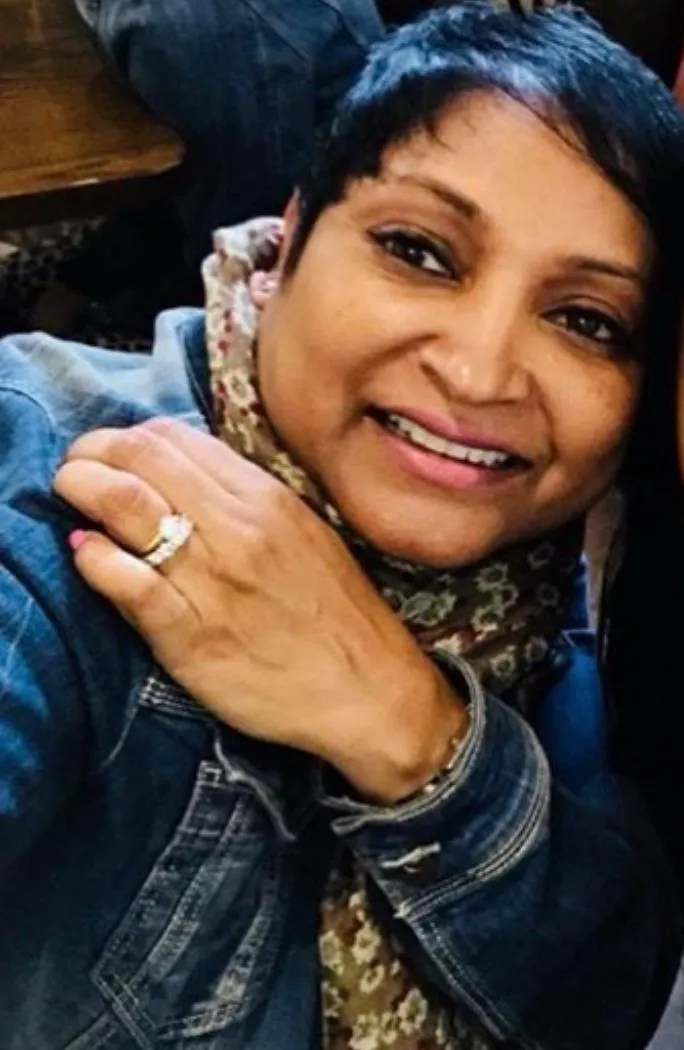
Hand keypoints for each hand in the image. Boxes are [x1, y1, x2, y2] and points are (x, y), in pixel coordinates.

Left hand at [53, 419, 467, 801]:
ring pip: (127, 506)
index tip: (112, 456)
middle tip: (78, 473)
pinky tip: (87, 555)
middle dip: (92, 454)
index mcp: (265, 498)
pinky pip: (129, 583)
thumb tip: (175, 479)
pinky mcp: (193, 635)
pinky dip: (96, 560)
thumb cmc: (334, 613)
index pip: (173, 437)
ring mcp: (214, 581)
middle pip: (141, 457)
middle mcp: (238, 528)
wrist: (370, 689)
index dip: (126, 437)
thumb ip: (243, 501)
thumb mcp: (301, 535)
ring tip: (73, 500)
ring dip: (83, 491)